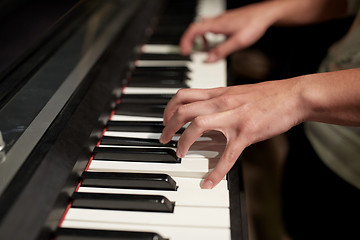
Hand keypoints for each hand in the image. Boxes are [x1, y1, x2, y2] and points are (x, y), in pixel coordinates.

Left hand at [160, 79, 303, 187]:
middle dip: (168, 125)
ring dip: (184, 141)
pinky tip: (210, 183)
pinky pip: (228, 154)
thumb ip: (220, 100)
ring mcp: (233, 117)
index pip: (184, 95)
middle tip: (164, 138)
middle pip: (184, 109)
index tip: (166, 119)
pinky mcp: (246, 132)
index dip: (169, 107)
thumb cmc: (268, 95)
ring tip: (180, 153)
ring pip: (198, 125)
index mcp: (218, 93)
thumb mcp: (238, 92)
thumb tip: (205, 109)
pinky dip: (217, 171)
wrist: (293, 96)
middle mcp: (221, 102)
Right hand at [180, 2, 279, 61]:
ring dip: (200, 38)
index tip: (184, 52)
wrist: (266, 14)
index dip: (186, 41)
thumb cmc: (254, 24)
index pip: (193, 30)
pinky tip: (216, 40)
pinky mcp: (227, 20)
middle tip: (189, 51)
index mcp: (216, 25)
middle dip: (190, 40)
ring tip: (203, 48)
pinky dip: (209, 35)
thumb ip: (222, 51)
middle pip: (196, 28)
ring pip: (203, 26)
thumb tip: (209, 60)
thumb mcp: (238, 42)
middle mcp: (217, 20)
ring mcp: (222, 19)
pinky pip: (212, 26)